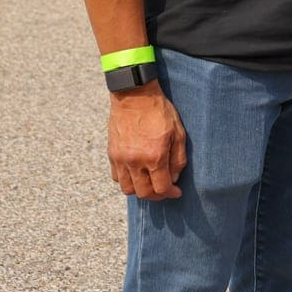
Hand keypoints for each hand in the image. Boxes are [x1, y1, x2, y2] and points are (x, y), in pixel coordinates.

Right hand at [108, 83, 187, 200]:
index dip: (170, 194)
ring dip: (140, 190)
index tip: (176, 192)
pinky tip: (137, 173)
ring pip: (127, 189)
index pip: (161, 188)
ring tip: (150, 183)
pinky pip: (116, 177)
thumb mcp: (179, 132)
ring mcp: (121, 159)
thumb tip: (174, 178)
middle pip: (143, 193)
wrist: (135, 96)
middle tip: (164, 190)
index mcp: (155, 156)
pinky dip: (127, 180)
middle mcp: (135, 161)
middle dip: (156, 195)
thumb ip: (178, 158)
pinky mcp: (112, 154)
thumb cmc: (160, 112)